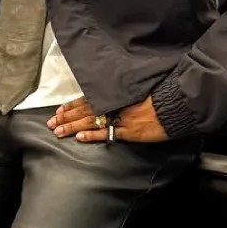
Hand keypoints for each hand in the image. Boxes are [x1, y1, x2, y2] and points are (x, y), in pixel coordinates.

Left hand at [47, 95, 167, 143]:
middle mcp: (115, 105)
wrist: (175, 104)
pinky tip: (79, 138)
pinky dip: (92, 135)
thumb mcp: (138, 89)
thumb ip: (123, 94)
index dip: (72, 105)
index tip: (59, 109)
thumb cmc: (160, 95)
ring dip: (72, 127)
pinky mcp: (128, 131)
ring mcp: (120, 119)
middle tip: (51, 123)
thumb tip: (113, 97)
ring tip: (58, 132)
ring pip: (90, 122)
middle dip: (66, 117)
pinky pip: (106, 133)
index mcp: (116, 95)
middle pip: (85, 111)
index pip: (88, 99)